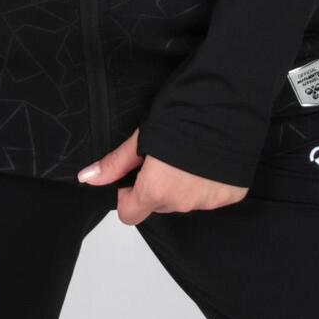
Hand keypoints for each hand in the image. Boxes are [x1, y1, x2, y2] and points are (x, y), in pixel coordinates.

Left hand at [77, 128, 247, 225]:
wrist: (230, 103)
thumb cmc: (185, 113)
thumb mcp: (143, 136)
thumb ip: (116, 163)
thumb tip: (88, 178)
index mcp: (156, 189)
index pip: (130, 214)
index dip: (127, 196)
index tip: (135, 176)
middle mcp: (183, 202)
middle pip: (158, 204)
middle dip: (158, 186)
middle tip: (165, 156)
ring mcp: (209, 201)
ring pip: (185, 200)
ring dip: (183, 185)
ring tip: (189, 154)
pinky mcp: (231, 196)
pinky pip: (210, 196)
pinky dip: (207, 183)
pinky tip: (209, 159)